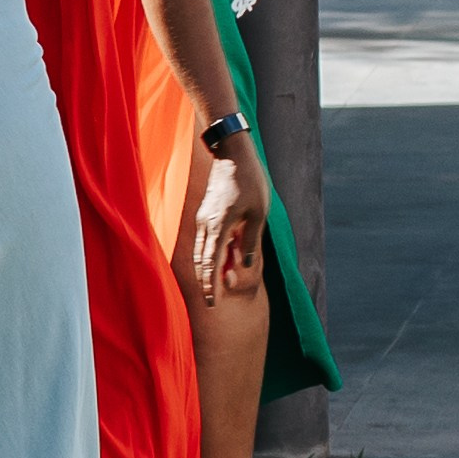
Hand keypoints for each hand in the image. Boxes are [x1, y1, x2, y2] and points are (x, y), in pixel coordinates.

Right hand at [192, 132, 268, 302]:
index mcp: (220, 227)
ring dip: (207, 271)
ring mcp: (203, 219)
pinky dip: (207, 255)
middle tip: (210, 303)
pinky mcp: (206, 214)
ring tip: (214, 287)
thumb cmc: (249, 181)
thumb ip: (249, 240)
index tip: (211, 304)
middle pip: (202, 262)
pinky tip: (217, 261)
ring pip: (200, 252)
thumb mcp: (258, 213)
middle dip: (206, 283)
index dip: (211, 285)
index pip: (212, 264)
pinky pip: (204, 241)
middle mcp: (206, 226)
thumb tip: (243, 264)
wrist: (232, 153)